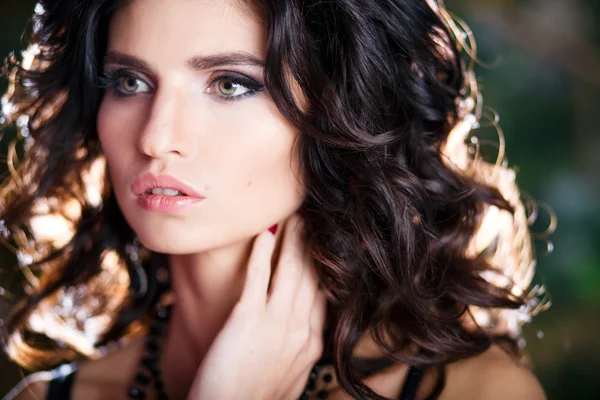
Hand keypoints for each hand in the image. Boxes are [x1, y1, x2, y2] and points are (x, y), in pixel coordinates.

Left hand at [187, 214, 326, 399]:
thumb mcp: (290, 376)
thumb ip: (298, 348)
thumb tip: (302, 327)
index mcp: (311, 343)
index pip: (321, 293)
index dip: (321, 265)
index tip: (321, 244)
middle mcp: (299, 330)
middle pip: (310, 276)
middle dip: (312, 244)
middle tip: (313, 217)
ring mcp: (275, 323)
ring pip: (290, 270)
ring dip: (294, 238)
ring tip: (295, 214)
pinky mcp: (247, 320)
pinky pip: (258, 277)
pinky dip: (262, 252)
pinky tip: (265, 232)